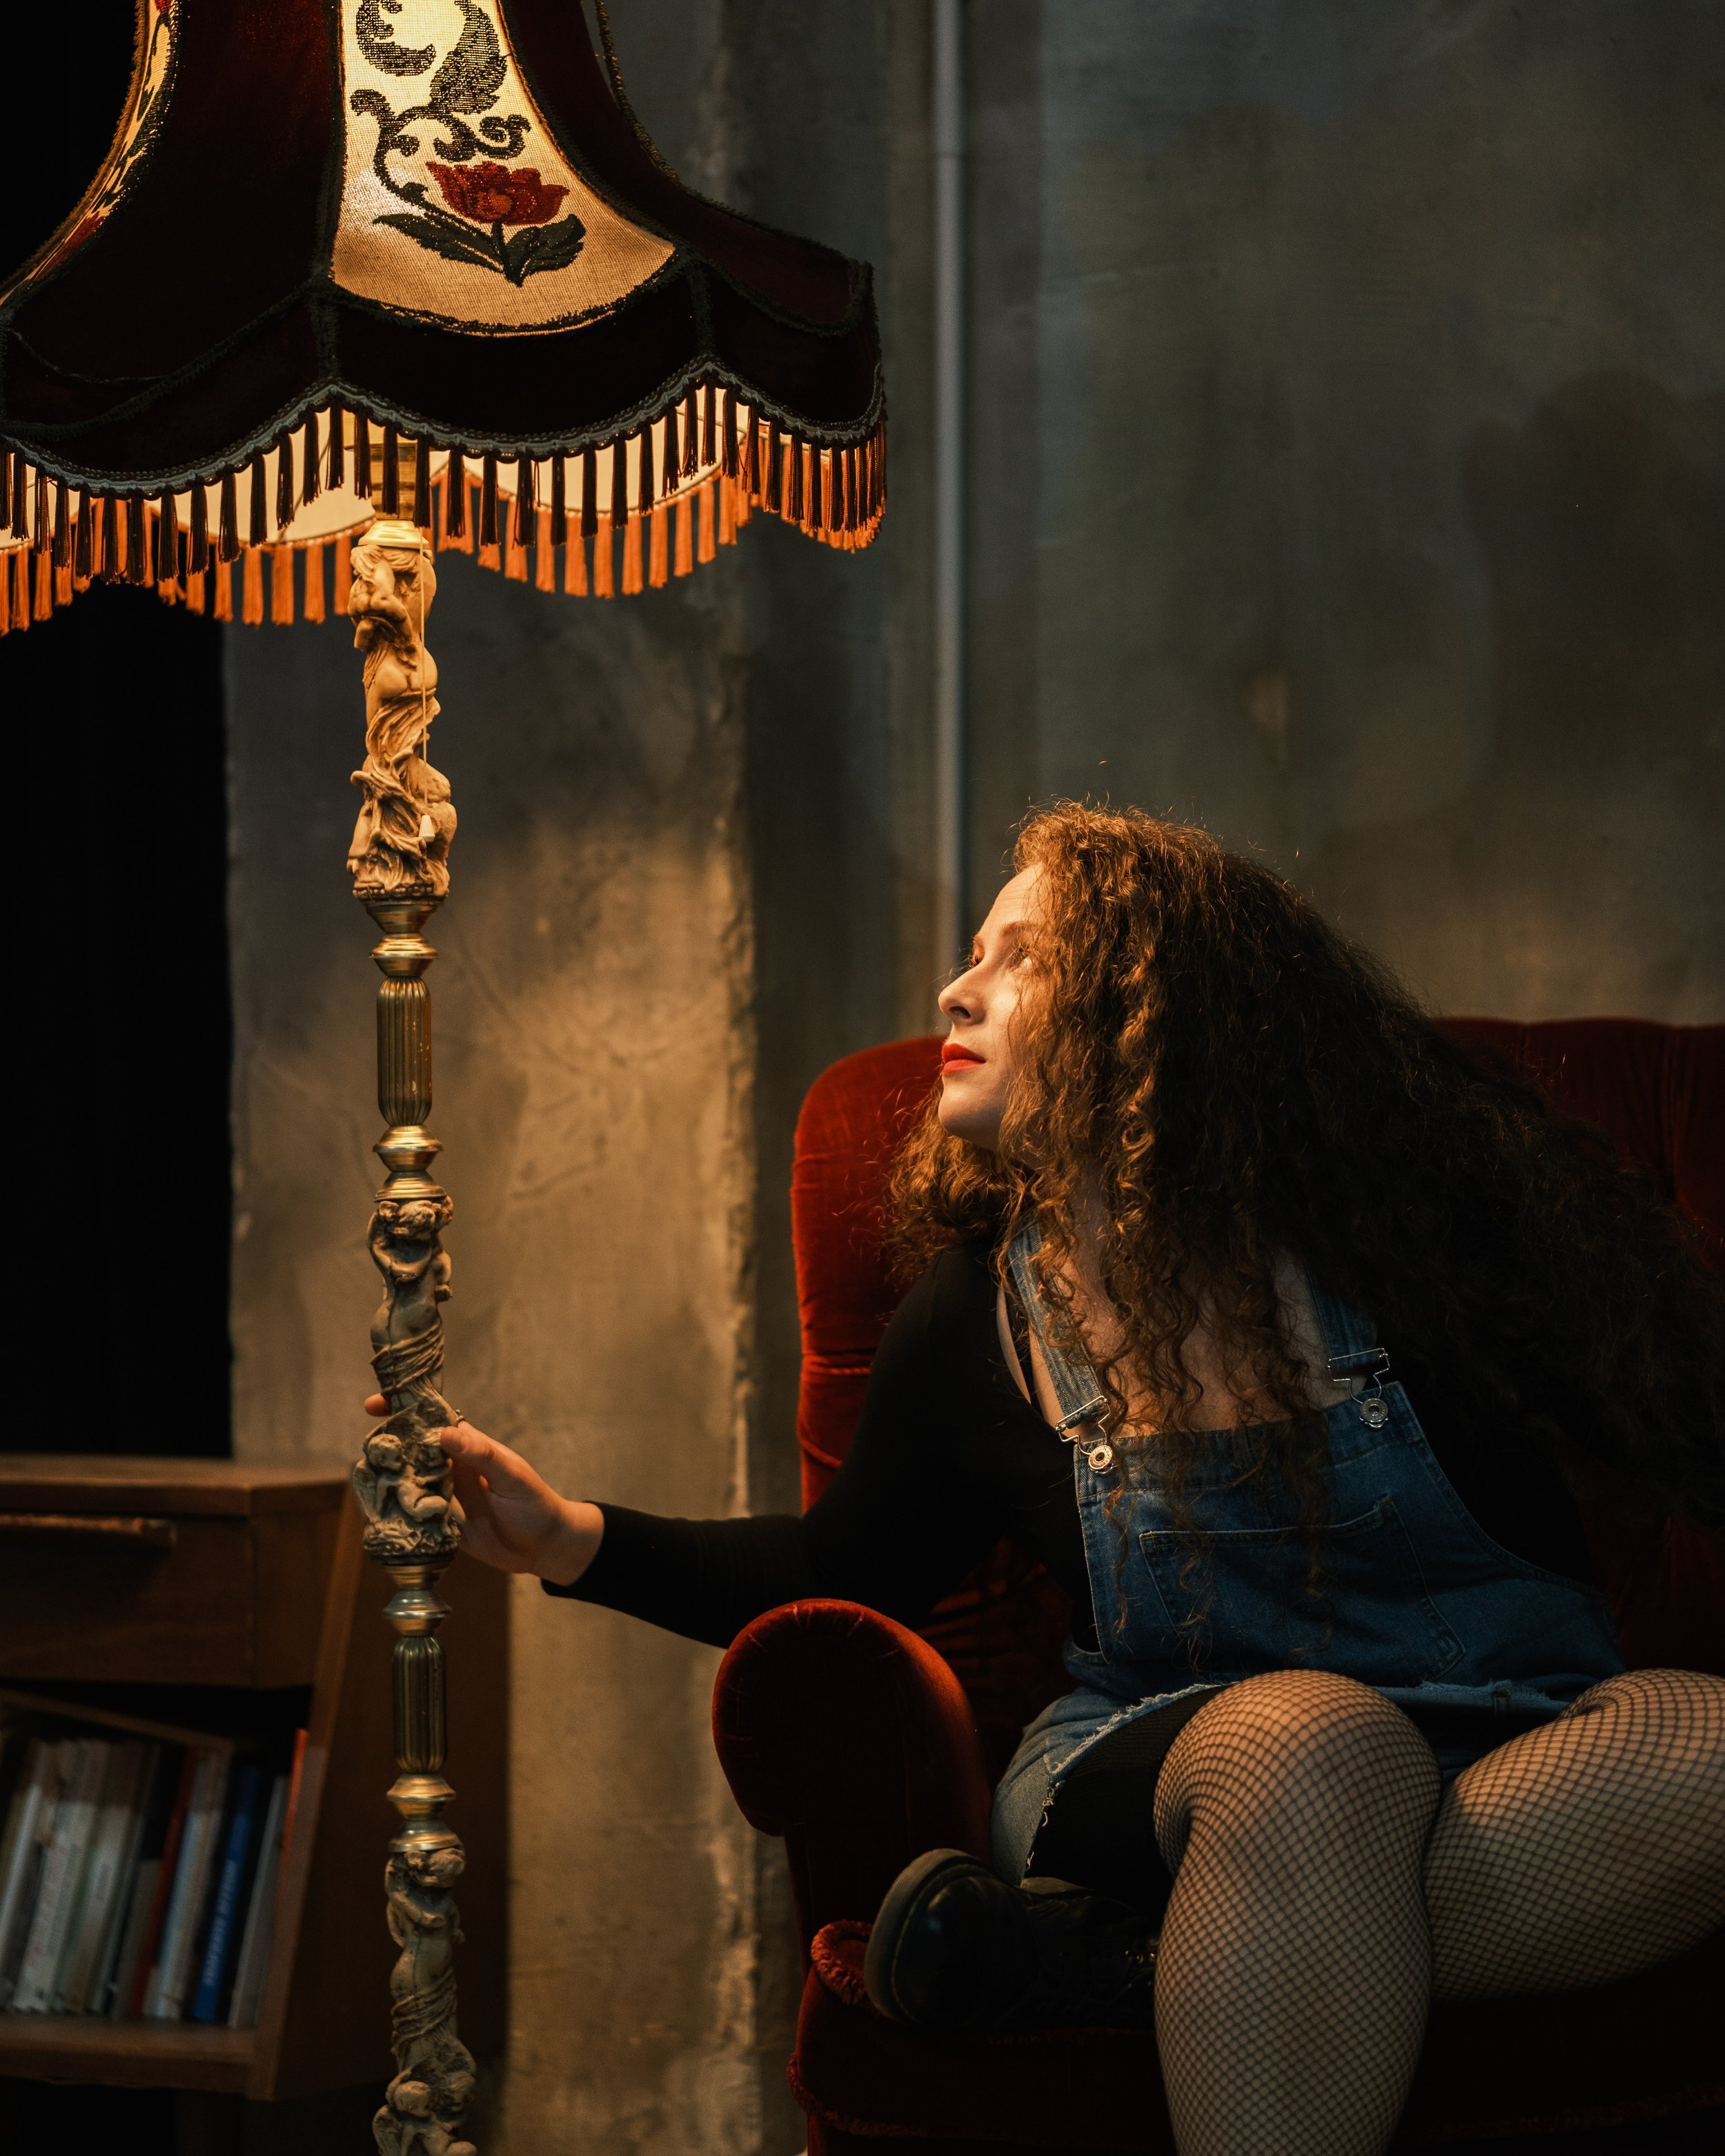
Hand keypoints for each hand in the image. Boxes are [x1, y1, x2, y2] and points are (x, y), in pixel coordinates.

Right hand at [361, 1396, 602, 1584]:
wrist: (541, 1547)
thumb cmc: (533, 1503)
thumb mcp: (511, 1475)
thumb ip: (481, 1455)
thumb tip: (446, 1433)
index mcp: (467, 1445)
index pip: (431, 1418)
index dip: (403, 1408)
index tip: (373, 1405)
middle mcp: (449, 1466)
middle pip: (408, 1449)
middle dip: (385, 1447)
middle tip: (369, 1453)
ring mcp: (441, 1493)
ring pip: (403, 1480)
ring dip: (383, 1479)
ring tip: (365, 1480)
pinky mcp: (437, 1522)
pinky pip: (409, 1513)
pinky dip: (391, 1512)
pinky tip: (375, 1513)